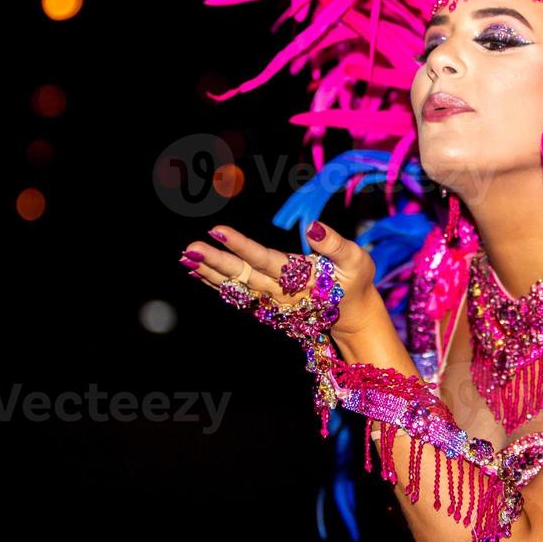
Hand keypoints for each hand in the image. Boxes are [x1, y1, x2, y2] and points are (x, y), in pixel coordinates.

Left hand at [179, 221, 384, 338]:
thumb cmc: (354, 282)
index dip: (242, 247)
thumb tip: (313, 225)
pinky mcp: (266, 304)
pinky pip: (237, 294)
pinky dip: (216, 284)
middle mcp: (280, 293)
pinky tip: (198, 272)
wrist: (352, 315)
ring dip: (210, 274)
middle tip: (191, 249)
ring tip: (187, 259)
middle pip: (243, 276)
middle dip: (215, 262)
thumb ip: (334, 244)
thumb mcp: (356, 260)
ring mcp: (270, 301)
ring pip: (236, 287)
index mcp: (301, 279)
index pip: (265, 260)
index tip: (218, 231)